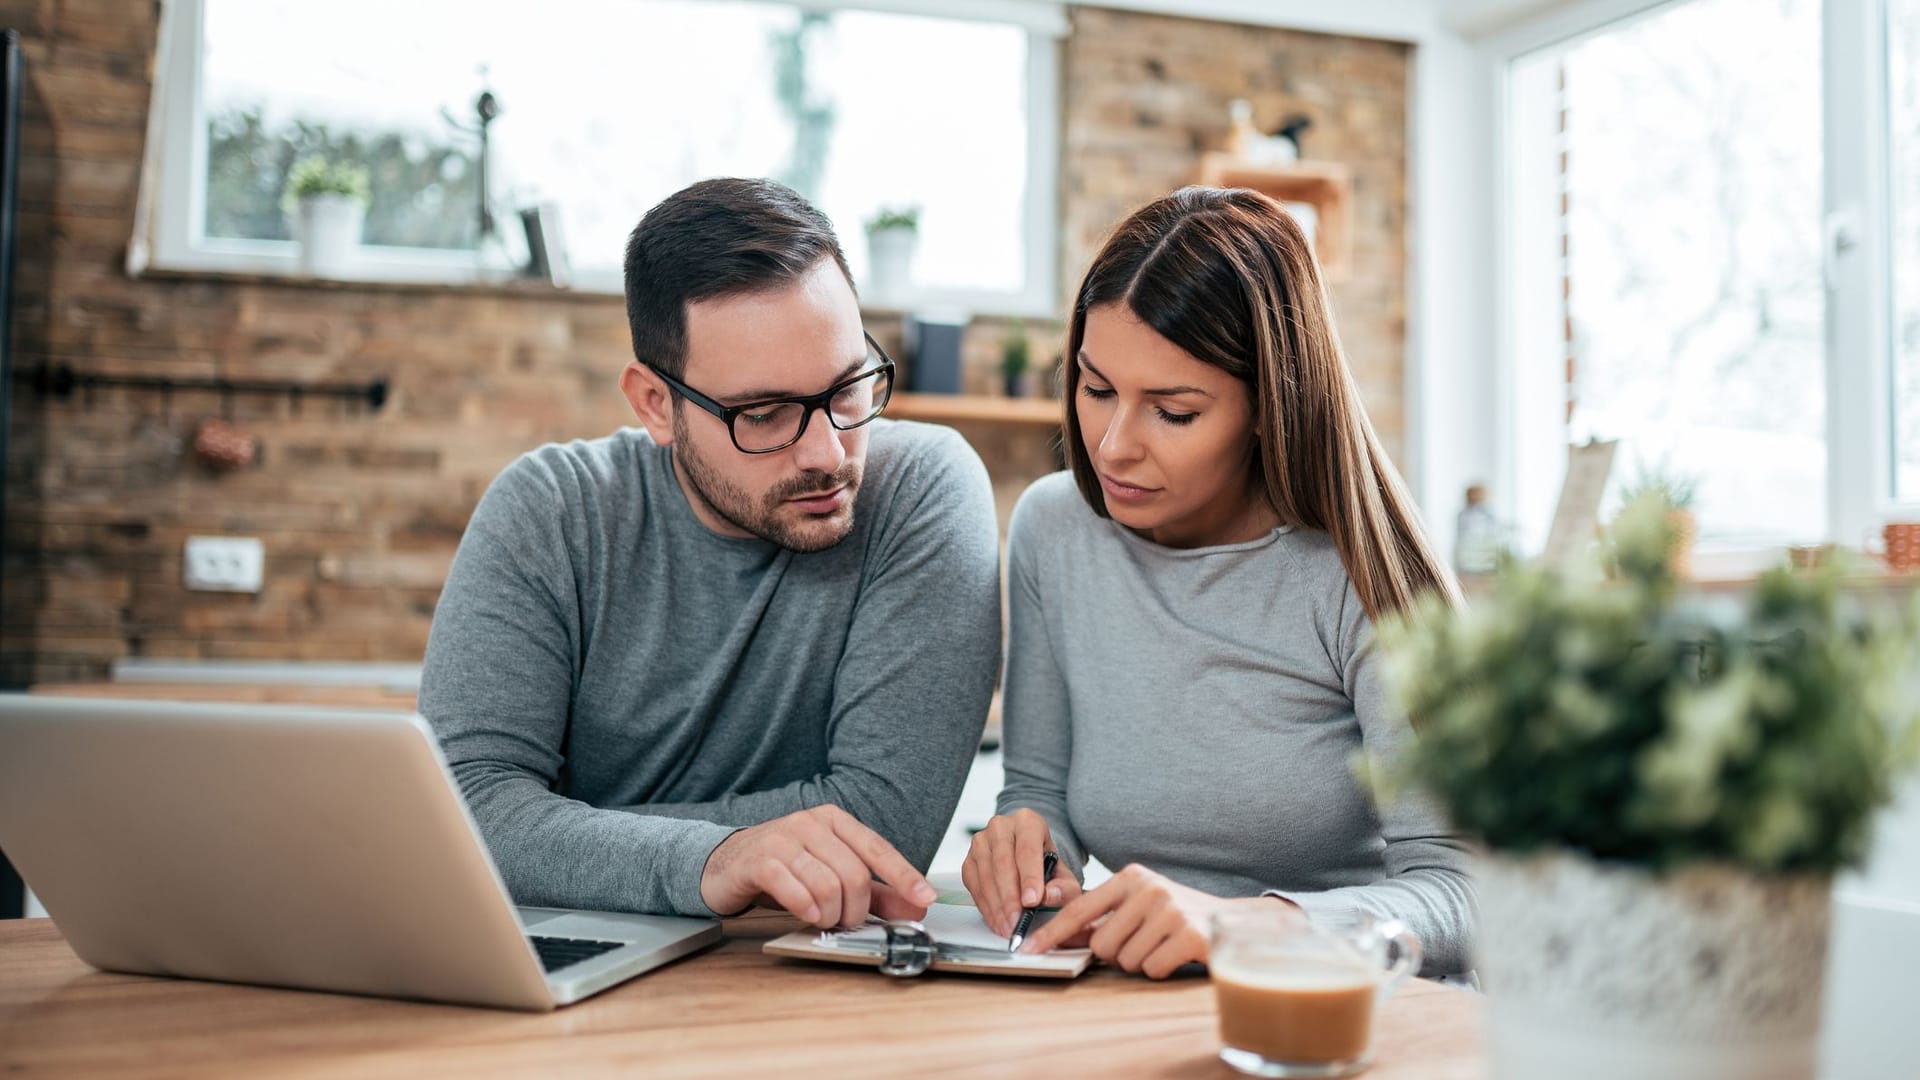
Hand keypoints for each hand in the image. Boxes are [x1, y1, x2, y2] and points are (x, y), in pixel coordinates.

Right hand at [698, 804, 936, 928]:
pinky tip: (807, 915)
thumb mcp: (832, 876)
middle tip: (847, 921)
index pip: (878, 849)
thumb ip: (876, 892)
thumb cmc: (784, 868)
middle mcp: (810, 823)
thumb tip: (916, 907)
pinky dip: (806, 910)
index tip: (925, 900)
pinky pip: (794, 889)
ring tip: (824, 918)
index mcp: (834, 821)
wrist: (725, 864)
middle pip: (854, 874)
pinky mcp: (759, 860)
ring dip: (831, 913)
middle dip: (857, 909)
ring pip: (827, 884)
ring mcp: (783, 839)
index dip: (904, 877)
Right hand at [960, 808, 1082, 935]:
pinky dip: (985, 906)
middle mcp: (1001, 826)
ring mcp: (981, 842)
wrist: (1029, 858)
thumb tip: (1050, 896)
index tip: (1032, 901)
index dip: (1029, 877)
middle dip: (1010, 897)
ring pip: (985, 875)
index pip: (1027, 848)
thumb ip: (1064, 887)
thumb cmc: (1046, 864)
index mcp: (1027, 821)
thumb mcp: (1064, 875)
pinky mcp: (969, 859)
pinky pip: (974, 885)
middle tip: (1017, 921)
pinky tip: (996, 920)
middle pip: (1003, 863)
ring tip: (1008, 926)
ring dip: (996, 905)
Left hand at [1019, 864, 1299, 978]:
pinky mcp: (1188, 934)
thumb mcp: (1141, 903)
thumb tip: (1062, 935)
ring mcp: (1169, 909)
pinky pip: (1152, 968)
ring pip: (1126, 960)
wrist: (1235, 921)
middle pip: (1102, 944)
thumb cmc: (1179, 915)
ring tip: (1163, 945)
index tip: (1029, 949)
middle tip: (1145, 942)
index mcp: (1131, 877)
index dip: (1052, 932)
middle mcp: (1148, 888)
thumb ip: (1105, 915)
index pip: (1080, 909)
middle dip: (1119, 954)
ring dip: (1143, 962)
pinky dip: (1162, 969)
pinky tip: (1177, 954)